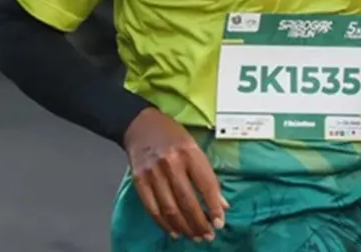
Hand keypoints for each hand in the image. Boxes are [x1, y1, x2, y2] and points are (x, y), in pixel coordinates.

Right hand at [123, 108, 227, 241]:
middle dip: (200, 223)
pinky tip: (174, 231)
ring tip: (194, 236)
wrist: (140, 124)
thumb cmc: (171, 135)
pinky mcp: (139, 180)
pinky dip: (164, 224)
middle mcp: (170, 162)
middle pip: (188, 201)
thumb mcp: (195, 148)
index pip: (206, 185)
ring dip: (184, 227)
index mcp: (189, 152)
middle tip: (207, 235)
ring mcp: (152, 172)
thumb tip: (222, 204)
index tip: (219, 223)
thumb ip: (208, 175)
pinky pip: (152, 208)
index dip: (214, 207)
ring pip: (170, 209)